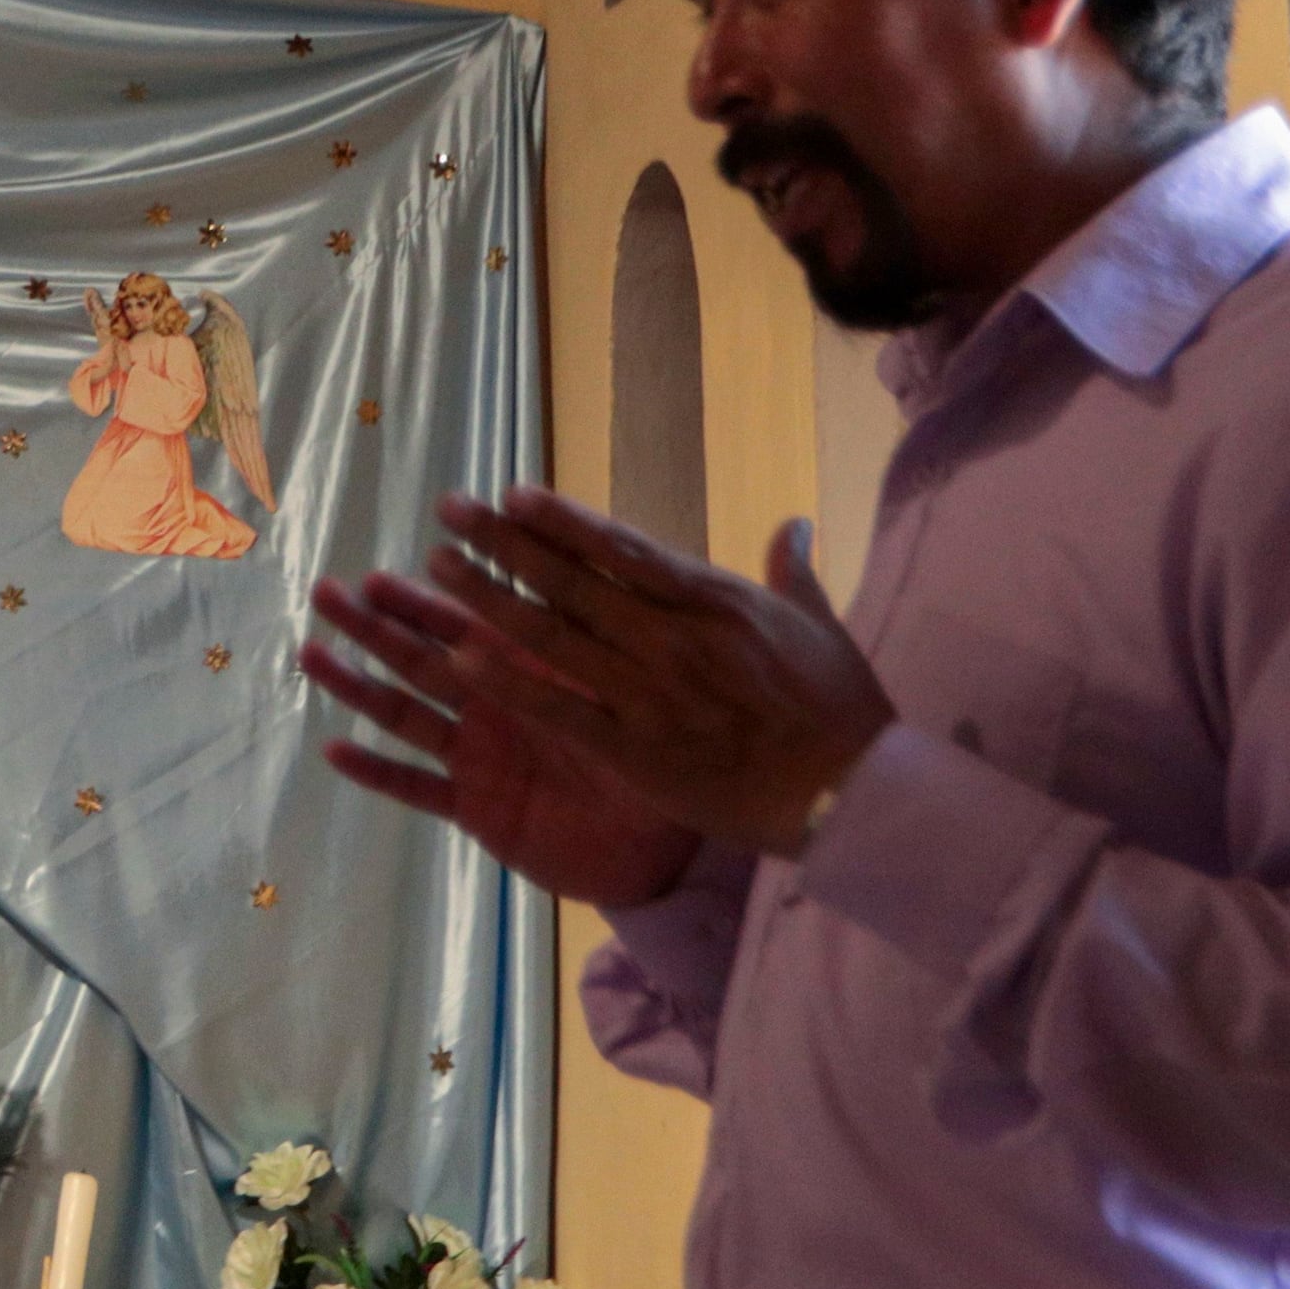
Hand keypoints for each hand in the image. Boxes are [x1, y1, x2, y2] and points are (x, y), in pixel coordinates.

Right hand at [304, 568, 702, 907]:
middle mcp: (490, 706)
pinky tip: (333, 749)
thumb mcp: (625, 683)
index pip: (462, 624)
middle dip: (371, 627)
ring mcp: (477, 757)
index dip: (418, 600)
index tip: (375, 575)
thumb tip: (574, 565)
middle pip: (419, 660)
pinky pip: (419, 790)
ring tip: (311, 653)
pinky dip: (377, 772)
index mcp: (524, 670)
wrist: (668, 838)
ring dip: (358, 685)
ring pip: (405, 714)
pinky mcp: (476, 808)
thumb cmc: (657, 750)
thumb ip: (591, 634)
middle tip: (325, 593)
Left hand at [416, 489, 895, 857]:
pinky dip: (508, 681)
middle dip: (503, 543)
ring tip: (435, 568)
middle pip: (571, 581)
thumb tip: (794, 524)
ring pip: (553, 636)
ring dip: (488, 598)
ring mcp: (650, 693)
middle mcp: (673, 637)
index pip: (623, 548)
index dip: (561, 519)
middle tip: (449, 510)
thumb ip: (792, 572)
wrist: (853, 797)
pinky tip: (459, 657)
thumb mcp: (820, 627)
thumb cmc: (840, 710)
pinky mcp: (637, 751)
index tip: (512, 492)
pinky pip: (560, 708)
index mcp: (715, 601)